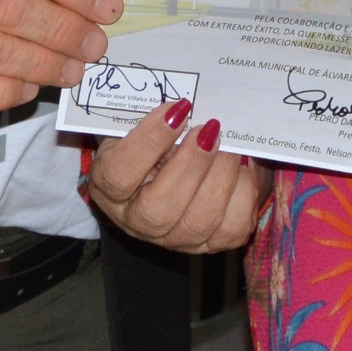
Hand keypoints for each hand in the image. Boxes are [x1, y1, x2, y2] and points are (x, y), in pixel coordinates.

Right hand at [82, 101, 263, 253]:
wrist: (180, 167)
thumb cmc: (156, 141)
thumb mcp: (140, 125)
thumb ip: (154, 119)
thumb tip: (184, 107)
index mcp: (109, 189)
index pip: (120, 175)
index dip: (149, 142)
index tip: (178, 109)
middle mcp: (137, 222)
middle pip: (160, 209)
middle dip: (191, 165)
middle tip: (210, 129)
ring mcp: (175, 239)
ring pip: (200, 221)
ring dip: (221, 177)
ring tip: (231, 145)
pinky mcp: (211, 244)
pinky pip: (232, 227)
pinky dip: (242, 192)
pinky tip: (242, 166)